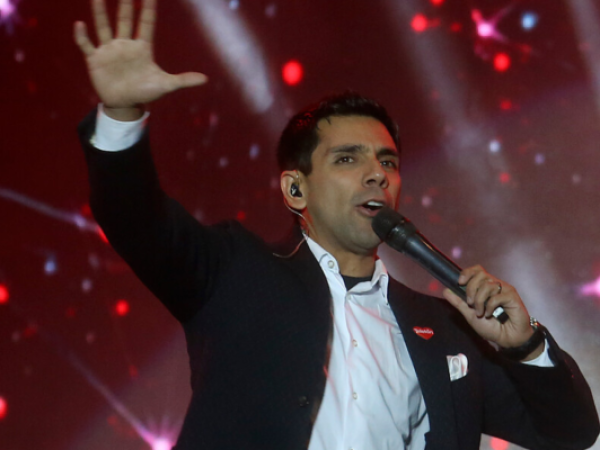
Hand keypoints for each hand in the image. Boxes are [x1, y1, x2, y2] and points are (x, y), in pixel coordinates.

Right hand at [74, 0, 206, 112]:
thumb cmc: (145, 92)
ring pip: (104, 26)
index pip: (147, 23)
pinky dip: (82, 36)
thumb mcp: (165, 86)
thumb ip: (183, 80)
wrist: (125, 104)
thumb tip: (205, 79)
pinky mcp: (95, 59)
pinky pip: (86, 44)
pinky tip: (80, 25)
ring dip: (100, 12)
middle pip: (126, 19)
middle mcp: (125, 44)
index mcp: (142, 47)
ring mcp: (109, 50)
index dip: (148, 8)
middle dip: (127, 3)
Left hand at [442, 265, 541, 358]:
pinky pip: (497, 296)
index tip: (460, 282)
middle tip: (470, 303)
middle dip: (471, 289)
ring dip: (479, 300)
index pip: (477, 270)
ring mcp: (505, 289)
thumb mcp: (470, 314)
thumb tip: (445, 290)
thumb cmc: (491, 327)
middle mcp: (496, 285)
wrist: (507, 339)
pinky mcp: (512, 296)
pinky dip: (490, 306)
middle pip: (481, 274)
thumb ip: (459, 302)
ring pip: (487, 285)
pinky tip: (490, 315)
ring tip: (480, 313)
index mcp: (486, 286)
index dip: (467, 273)